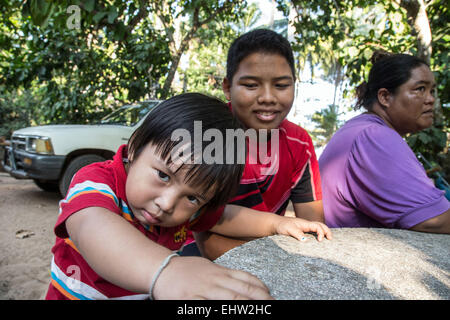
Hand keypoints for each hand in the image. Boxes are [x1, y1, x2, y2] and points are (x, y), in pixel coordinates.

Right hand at [152, 256, 273, 299]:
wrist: (160, 269)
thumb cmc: (186, 270)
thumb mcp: (208, 268)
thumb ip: (225, 275)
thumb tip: (245, 283)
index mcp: (219, 271)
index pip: (245, 278)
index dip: (260, 287)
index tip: (270, 294)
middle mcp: (214, 280)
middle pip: (242, 291)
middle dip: (260, 300)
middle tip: (273, 304)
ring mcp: (203, 291)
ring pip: (230, 300)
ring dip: (247, 306)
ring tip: (260, 310)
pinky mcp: (190, 301)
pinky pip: (209, 308)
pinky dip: (222, 310)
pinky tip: (232, 312)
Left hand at [274, 216, 331, 241]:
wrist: (276, 224)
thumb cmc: (282, 226)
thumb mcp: (289, 230)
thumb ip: (297, 234)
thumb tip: (305, 240)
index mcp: (305, 223)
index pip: (317, 226)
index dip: (321, 233)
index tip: (320, 241)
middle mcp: (306, 225)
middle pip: (320, 225)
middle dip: (327, 231)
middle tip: (330, 239)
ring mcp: (305, 228)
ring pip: (317, 228)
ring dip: (324, 232)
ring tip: (328, 240)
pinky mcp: (302, 232)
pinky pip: (313, 232)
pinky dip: (318, 235)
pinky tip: (319, 241)